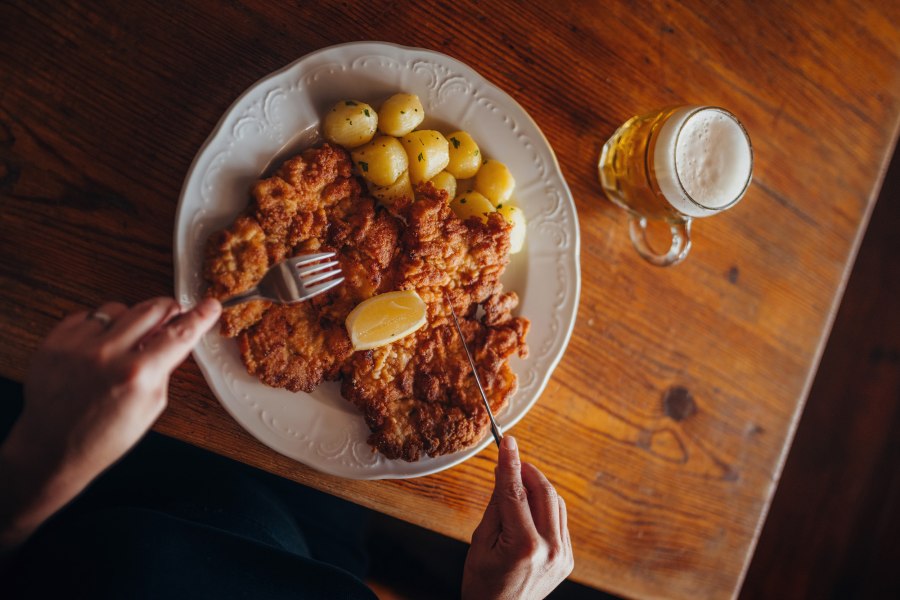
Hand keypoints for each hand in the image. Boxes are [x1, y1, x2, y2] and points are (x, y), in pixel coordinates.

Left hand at [0, 297, 220, 553]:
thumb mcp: (150, 406)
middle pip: (152, 309)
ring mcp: (77, 345)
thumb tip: (176, 338)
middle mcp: (107, 354)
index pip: (180, 334)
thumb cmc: (102, 437)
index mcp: (137, 375)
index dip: (200, 317)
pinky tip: (98, 349)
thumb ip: (164, 368)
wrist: (51, 448)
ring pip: (119, 308)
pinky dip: (99, 327)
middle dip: (168, 310)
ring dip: (130, 320)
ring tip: (125, 344)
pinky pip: (88, 316)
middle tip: (172, 316)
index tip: (210, 305)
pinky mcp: (55, 341)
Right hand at [461, 436, 573, 599]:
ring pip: (556, 503)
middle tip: (513, 460)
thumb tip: (505, 473)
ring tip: (518, 484)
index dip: (510, 463)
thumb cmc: (483, 584)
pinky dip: (546, 507)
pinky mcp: (568, 559)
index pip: (515, 493)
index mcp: (523, 546)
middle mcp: (549, 549)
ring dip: (538, 487)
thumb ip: (496, 506)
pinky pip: (560, 520)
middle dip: (528, 471)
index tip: (508, 442)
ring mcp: (563, 556)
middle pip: (543, 492)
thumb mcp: (480, 542)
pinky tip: (530, 507)